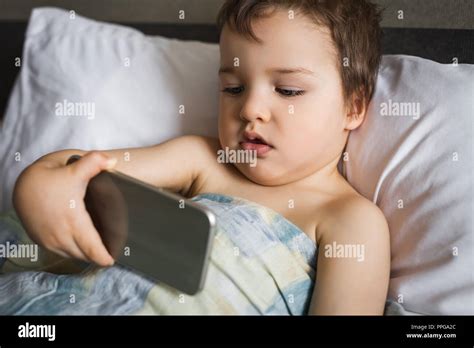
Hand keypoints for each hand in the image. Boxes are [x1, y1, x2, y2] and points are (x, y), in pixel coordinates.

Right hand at [13, 151, 116, 265]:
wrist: (23, 185)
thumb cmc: (51, 178)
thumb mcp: (74, 168)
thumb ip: (95, 162)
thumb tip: (113, 161)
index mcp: (72, 220)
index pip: (91, 247)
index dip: (102, 257)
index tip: (112, 261)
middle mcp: (60, 234)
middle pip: (84, 255)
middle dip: (98, 257)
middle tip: (112, 254)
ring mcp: (49, 240)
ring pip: (73, 255)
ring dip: (85, 255)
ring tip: (99, 251)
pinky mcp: (42, 241)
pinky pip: (62, 252)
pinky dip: (73, 251)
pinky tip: (82, 247)